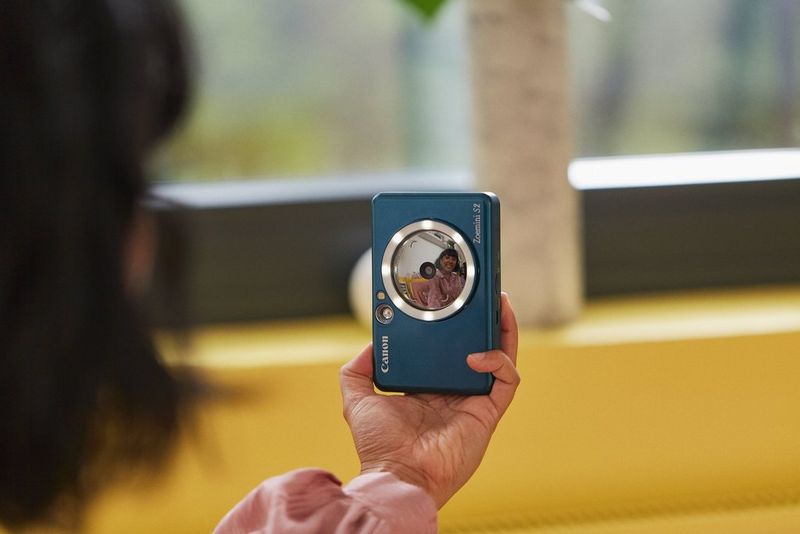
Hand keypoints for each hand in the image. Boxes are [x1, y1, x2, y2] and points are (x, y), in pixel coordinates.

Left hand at [339, 293, 519, 508]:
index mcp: (429, 386)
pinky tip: (478, 354)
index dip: (452, 325)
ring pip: (500, 357)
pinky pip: (507, 380)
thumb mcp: (357, 398)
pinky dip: (499, 361)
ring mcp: (474, 400)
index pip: (447, 349)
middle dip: (485, 320)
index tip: (449, 301)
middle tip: (486, 294)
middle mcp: (454, 391)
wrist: (398, 475)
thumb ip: (356, 370)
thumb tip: (369, 344)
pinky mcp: (488, 412)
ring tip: (500, 303)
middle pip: (479, 346)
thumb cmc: (379, 447)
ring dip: (504, 330)